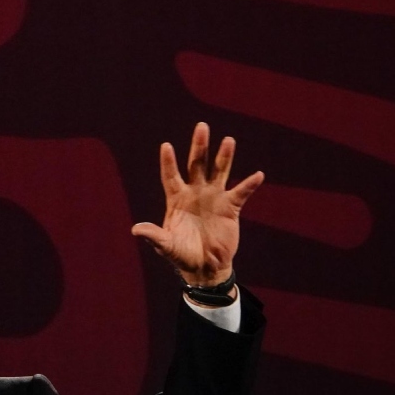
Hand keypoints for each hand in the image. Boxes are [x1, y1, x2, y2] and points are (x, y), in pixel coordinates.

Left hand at [131, 122, 263, 285]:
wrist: (205, 267)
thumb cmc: (181, 255)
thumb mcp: (166, 246)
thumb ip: (154, 235)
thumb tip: (136, 229)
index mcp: (176, 199)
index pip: (171, 176)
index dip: (168, 162)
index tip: (166, 146)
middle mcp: (195, 193)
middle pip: (196, 165)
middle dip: (199, 146)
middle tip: (202, 127)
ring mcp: (214, 198)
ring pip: (219, 171)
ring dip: (224, 156)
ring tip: (228, 140)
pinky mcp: (230, 207)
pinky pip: (241, 192)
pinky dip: (249, 184)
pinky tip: (258, 175)